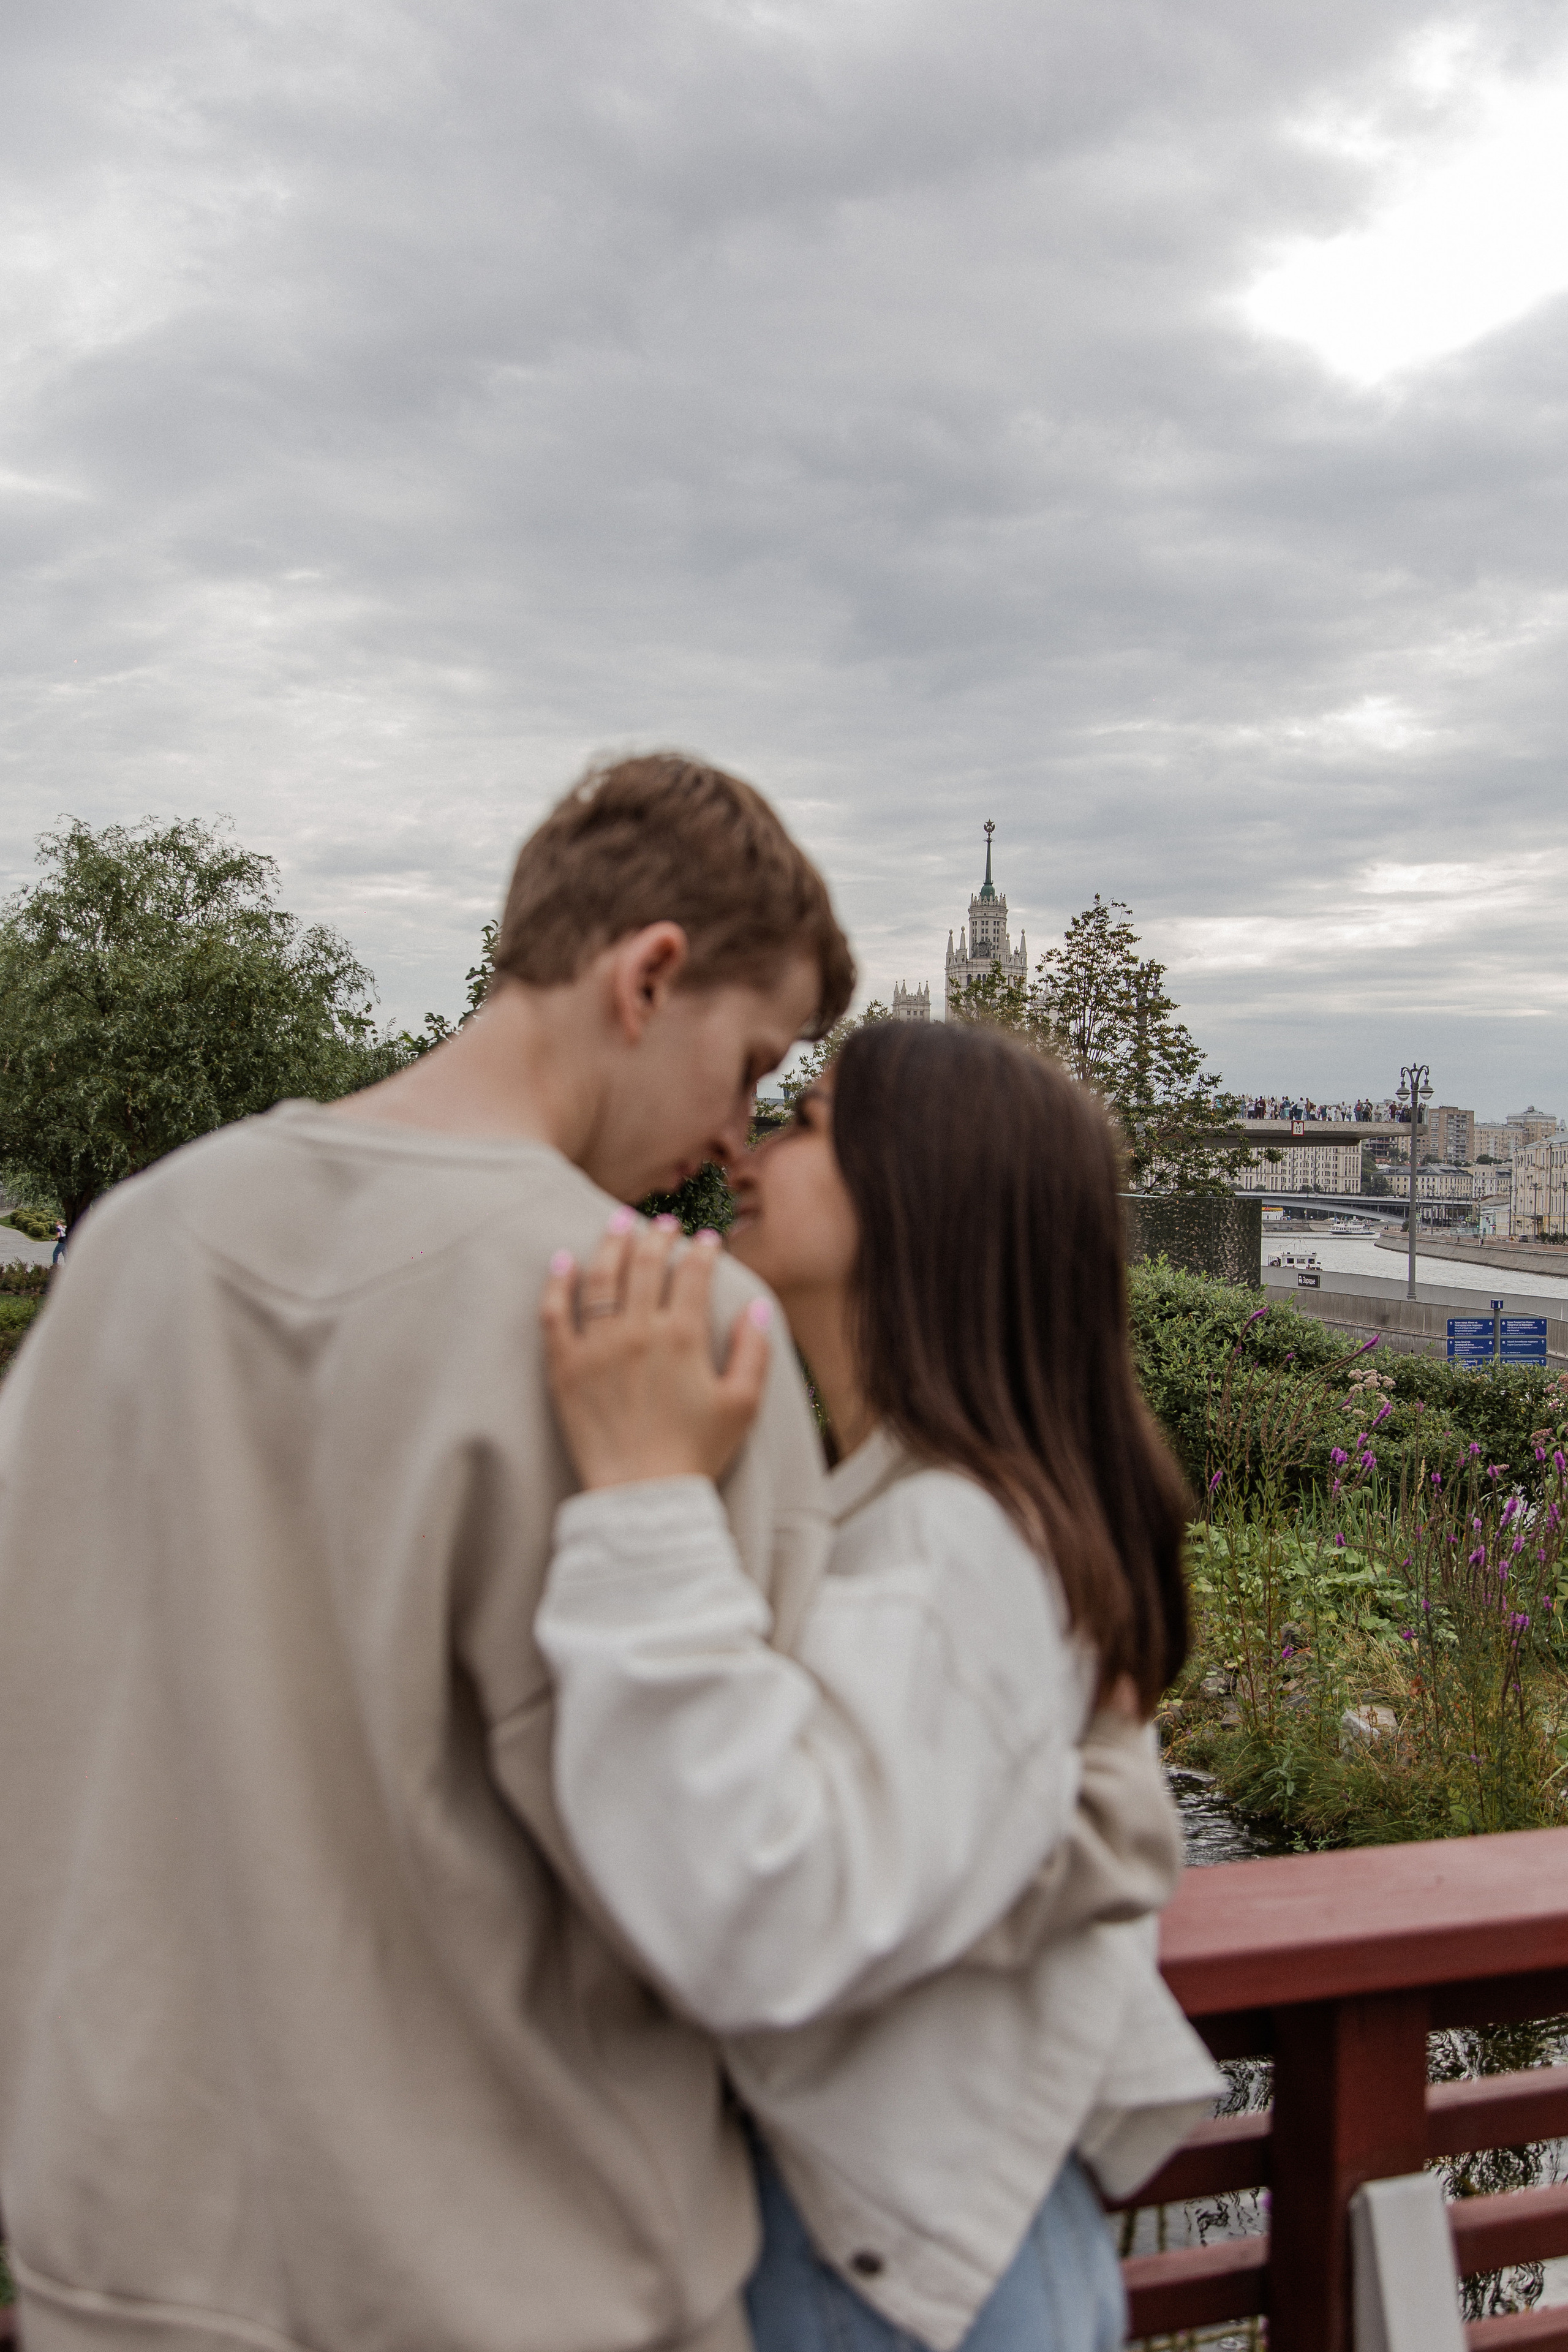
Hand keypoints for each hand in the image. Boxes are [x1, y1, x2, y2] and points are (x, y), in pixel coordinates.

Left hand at [541, 1213, 773, 1490]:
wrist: (641, 1497)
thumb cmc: (697, 1454)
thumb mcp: (743, 1405)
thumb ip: (754, 1352)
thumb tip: (756, 1308)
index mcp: (683, 1338)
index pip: (693, 1275)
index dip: (702, 1251)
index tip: (707, 1239)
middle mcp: (638, 1333)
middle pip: (645, 1266)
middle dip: (657, 1237)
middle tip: (663, 1223)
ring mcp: (597, 1348)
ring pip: (600, 1278)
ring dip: (611, 1245)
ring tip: (618, 1224)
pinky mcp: (565, 1367)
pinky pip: (555, 1314)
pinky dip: (557, 1283)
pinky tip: (563, 1260)